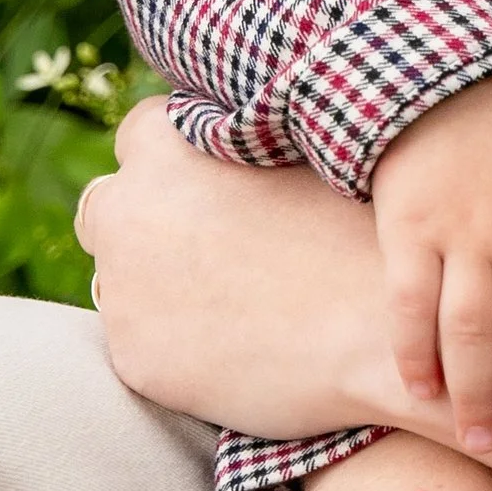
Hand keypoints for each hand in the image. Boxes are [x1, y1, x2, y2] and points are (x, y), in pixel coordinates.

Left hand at [84, 96, 407, 436]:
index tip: (210, 183)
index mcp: (165, 146)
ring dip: (158, 286)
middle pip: (109, 208)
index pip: (138, 134)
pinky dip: (176, 344)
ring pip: (121, 280)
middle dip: (147, 225)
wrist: (382, 336)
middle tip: (214, 248)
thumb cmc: (359, 236)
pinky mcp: (132, 356)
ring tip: (240, 300)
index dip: (175, 159)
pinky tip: (238, 344)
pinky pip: (141, 342)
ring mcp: (121, 288)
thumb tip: (230, 142)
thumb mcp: (301, 154)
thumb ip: (244, 143)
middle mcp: (125, 212)